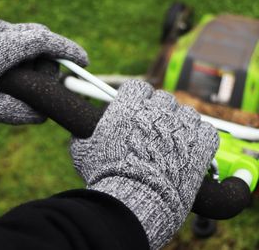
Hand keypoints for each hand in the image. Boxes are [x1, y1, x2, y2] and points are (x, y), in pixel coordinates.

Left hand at [0, 19, 87, 123]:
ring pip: (29, 35)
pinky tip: (15, 68)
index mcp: (5, 47)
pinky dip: (25, 50)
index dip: (69, 51)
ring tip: (29, 77)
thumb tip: (43, 116)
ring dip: (37, 53)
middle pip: (40, 36)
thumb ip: (20, 114)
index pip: (46, 42)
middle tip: (54, 78)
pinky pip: (16, 36)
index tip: (84, 61)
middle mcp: (1, 31)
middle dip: (54, 55)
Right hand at [71, 80, 218, 248]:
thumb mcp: (83, 154)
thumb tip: (80, 137)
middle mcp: (156, 111)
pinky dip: (200, 138)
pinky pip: (206, 130)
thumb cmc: (107, 177)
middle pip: (163, 98)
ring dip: (180, 124)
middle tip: (155, 130)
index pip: (138, 87)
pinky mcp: (201, 143)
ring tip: (174, 142)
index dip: (138, 98)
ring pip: (187, 112)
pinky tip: (191, 149)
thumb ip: (83, 138)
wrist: (136, 200)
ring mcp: (181, 126)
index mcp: (128, 107)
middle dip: (159, 111)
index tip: (138, 109)